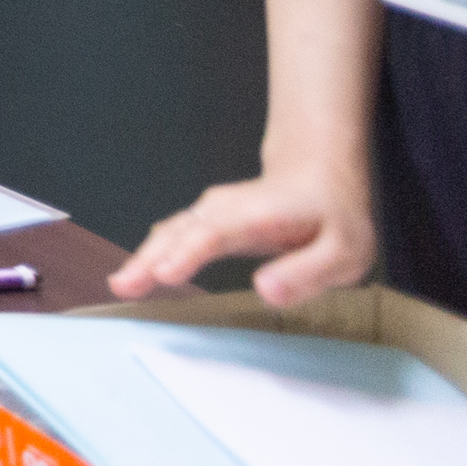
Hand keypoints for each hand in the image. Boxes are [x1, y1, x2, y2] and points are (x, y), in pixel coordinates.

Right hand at [112, 164, 375, 309]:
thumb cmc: (333, 215)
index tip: (165, 274)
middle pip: (180, 232)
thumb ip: (308, 272)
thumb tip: (265, 291)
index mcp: (258, 216)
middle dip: (150, 258)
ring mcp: (210, 213)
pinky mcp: (204, 222)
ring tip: (122, 285)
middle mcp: (225, 210)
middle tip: (123, 286)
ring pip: (170, 233)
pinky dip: (152, 254)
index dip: (188, 253)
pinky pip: (172, 236)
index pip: (216, 233)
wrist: (318, 174)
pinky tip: (138, 274)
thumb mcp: (344, 251)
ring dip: (144, 258)